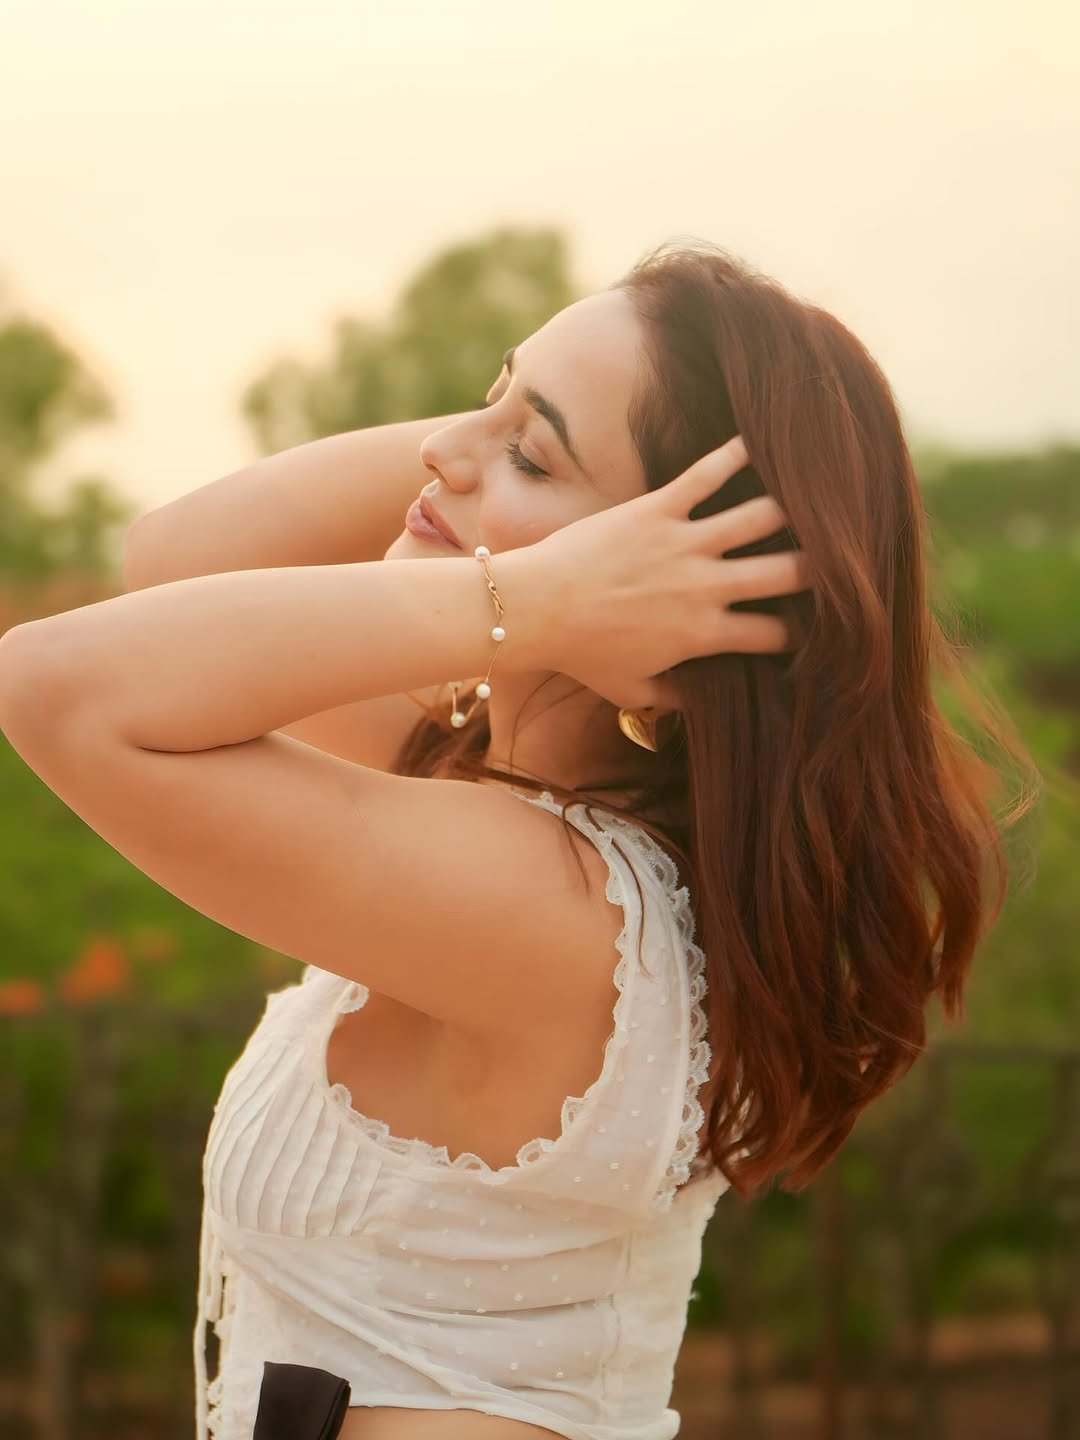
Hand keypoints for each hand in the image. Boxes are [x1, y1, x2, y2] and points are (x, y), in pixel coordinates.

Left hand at [523, 434, 811, 712]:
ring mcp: (684, 544)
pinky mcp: (658, 509)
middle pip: (787, 572)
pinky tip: (758, 442)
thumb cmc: (580, 655)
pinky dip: (735, 455)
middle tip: (835, 557)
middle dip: (820, 567)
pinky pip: (706, 475)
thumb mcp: (631, 690)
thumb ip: (674, 697)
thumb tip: (704, 702)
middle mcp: (706, 587)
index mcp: (704, 634)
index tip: (812, 628)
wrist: (535, 610)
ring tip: (809, 500)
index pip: (775, 634)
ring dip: (790, 508)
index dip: (802, 634)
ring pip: (761, 517)